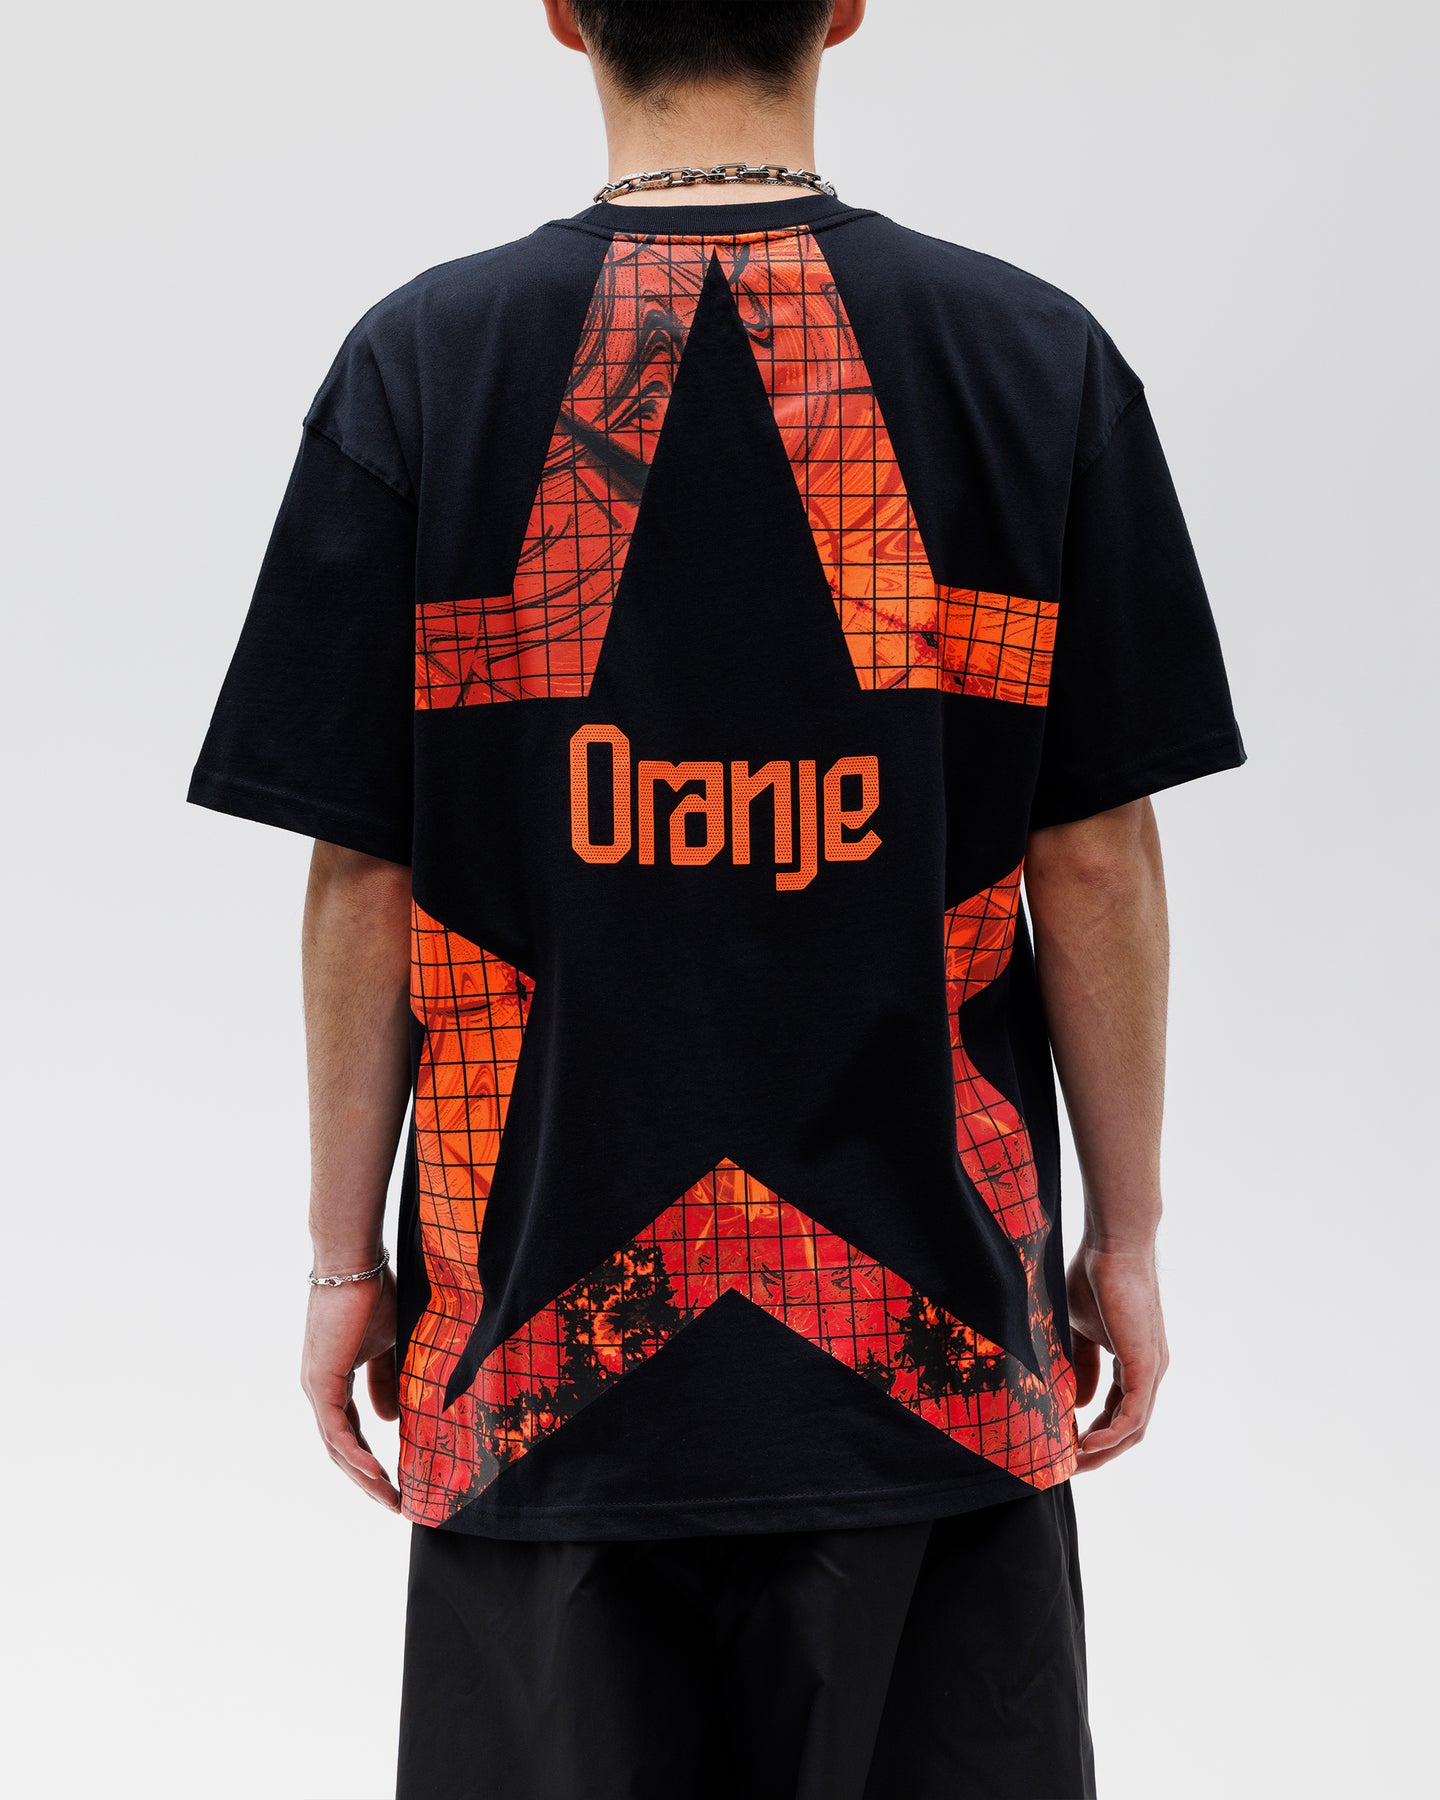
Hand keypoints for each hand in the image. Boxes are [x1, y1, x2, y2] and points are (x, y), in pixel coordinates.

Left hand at [301, 1266, 402, 1511]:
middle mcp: (320, 1390)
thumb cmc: (373, 1296)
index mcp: (334, 1381)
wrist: (355, 1267)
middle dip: (368, 1479)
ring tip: (391, 1498)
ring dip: (364, 1476)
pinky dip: (356, 1455)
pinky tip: (376, 1473)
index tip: (397, 1480)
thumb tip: (389, 1422)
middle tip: (394, 1503)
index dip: (372, 1458)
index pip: (351, 1431)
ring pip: (337, 1447)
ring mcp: (316, 1388)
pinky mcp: (319, 1383)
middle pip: (341, 1449)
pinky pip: (337, 1431)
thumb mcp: (389, 1346)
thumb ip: (387, 1382)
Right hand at [1066, 1243, 1168, 1471]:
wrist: (1113, 1246)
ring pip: (1134, 1427)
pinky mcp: (1146, 1364)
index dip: (1094, 1431)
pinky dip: (1112, 1433)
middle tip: (1069, 1465)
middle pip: (1130, 1427)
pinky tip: (1088, 1442)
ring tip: (1075, 1461)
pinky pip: (1134, 1413)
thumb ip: (1080, 1364)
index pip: (1119, 1409)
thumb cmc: (1094, 1277)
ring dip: (1105, 1449)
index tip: (1066, 1444)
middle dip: (1100, 1450)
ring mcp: (1151, 1369)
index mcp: (1134, 1361)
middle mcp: (1149, 1370)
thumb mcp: (1079, 1329)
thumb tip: (1076, 1403)